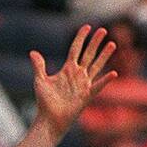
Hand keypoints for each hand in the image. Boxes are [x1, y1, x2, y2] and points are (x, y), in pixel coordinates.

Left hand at [30, 26, 117, 140]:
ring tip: (112, 44)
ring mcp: (83, 85)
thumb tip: (33, 52)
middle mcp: (77, 75)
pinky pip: (98, 86)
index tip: (87, 26)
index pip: (75, 49)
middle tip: (103, 30)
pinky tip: (114, 73)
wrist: (49, 119)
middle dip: (95, 42)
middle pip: (89, 54)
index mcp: (67, 69)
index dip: (81, 38)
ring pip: (96, 66)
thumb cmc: (45, 102)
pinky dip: (106, 81)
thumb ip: (39, 66)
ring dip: (104, 55)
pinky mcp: (86, 96)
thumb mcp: (40, 81)